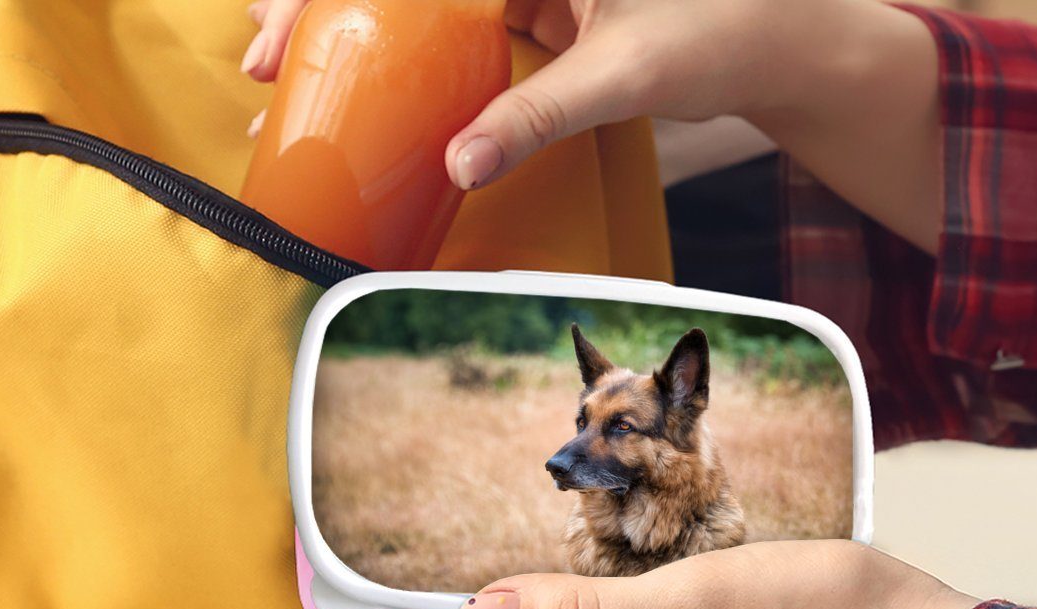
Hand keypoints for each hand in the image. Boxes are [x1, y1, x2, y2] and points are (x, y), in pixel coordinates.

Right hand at [239, 0, 940, 250]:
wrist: (773, 44)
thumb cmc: (720, 31)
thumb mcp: (622, 73)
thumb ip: (539, 114)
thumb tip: (459, 165)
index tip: (282, 29)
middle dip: (322, 12)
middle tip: (263, 64)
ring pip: (419, 7)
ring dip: (357, 42)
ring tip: (292, 85)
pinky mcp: (532, 12)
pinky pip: (452, 34)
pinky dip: (408, 64)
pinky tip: (370, 99)